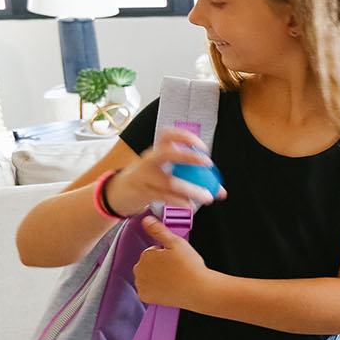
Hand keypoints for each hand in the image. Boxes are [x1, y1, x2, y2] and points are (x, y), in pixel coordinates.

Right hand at [105, 128, 225, 216]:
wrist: (118, 193)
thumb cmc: (149, 180)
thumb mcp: (165, 174)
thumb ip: (192, 179)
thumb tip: (221, 191)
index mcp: (156, 151)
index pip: (167, 135)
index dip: (185, 136)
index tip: (202, 146)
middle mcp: (149, 160)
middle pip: (167, 152)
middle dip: (188, 156)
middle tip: (208, 163)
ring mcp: (144, 176)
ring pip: (169, 181)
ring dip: (191, 189)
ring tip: (207, 197)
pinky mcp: (142, 192)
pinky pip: (163, 196)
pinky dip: (179, 201)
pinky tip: (190, 205)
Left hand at [134, 214, 210, 306]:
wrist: (198, 290)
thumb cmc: (190, 267)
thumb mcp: (176, 243)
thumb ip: (159, 230)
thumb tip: (146, 220)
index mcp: (146, 255)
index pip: (152, 251)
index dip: (166, 254)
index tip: (176, 259)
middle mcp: (139, 270)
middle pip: (148, 264)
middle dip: (159, 264)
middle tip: (176, 268)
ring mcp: (141, 284)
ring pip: (147, 276)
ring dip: (156, 276)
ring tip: (173, 278)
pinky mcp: (145, 297)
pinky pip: (147, 290)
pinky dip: (155, 289)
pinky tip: (168, 287)